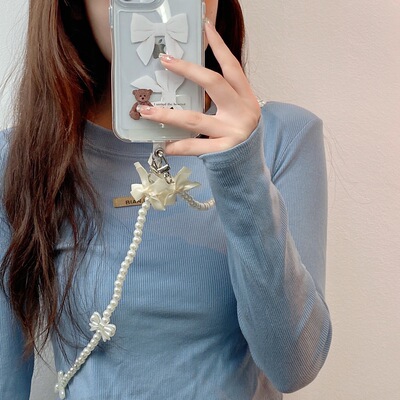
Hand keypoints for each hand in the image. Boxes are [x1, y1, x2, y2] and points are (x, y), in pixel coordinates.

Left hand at [137, 20, 260, 155]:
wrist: (250, 168)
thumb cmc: (240, 137)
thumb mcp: (238, 113)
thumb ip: (223, 99)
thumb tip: (191, 82)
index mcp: (246, 98)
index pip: (232, 67)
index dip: (219, 47)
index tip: (205, 27)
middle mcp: (242, 112)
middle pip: (213, 83)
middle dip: (188, 70)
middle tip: (165, 60)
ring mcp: (233, 132)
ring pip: (196, 119)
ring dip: (168, 115)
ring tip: (146, 112)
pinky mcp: (224, 152)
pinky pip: (195, 146)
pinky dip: (178, 146)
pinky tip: (165, 145)